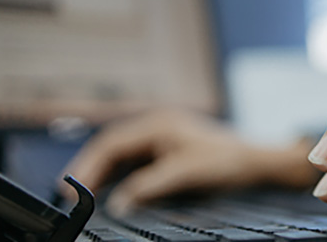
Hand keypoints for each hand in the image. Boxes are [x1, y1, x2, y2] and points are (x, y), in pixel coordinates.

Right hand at [61, 109, 318, 215]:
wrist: (257, 163)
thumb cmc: (228, 161)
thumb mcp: (185, 174)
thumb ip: (149, 188)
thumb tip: (118, 204)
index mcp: (157, 123)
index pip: (111, 143)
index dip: (88, 166)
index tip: (72, 188)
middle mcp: (156, 126)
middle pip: (111, 148)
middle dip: (90, 171)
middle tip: (69, 195)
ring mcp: (161, 138)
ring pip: (121, 157)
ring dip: (103, 175)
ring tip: (83, 197)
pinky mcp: (167, 151)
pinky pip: (135, 164)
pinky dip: (120, 178)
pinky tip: (111, 194)